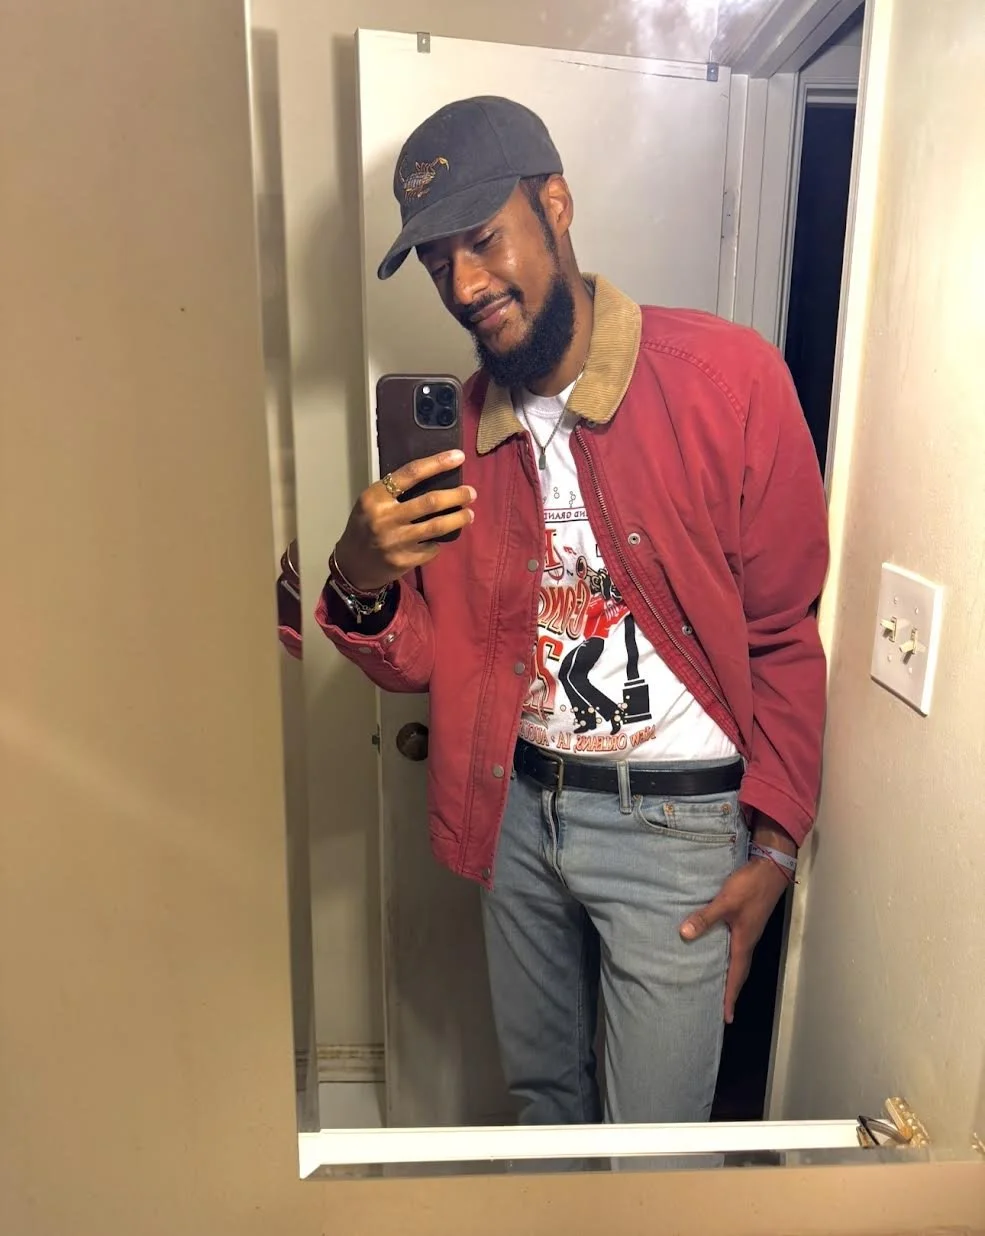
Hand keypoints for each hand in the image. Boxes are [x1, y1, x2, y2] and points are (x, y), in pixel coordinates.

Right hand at [334, 451, 474, 591]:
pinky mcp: (403, 561)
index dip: (437, 463)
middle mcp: (385, 518)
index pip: (410, 473)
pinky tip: (441, 539)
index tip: (458, 457)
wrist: (353, 565)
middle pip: (430, 501)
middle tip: (471, 493)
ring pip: (437, 526)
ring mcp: (395, 541)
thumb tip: (436, 478)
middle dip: (457, 496)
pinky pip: (431, 548)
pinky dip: (439, 542)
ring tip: (470, 514)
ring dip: (459, 518)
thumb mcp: (372, 503)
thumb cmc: (366, 527)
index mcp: (375, 497)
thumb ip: (396, 492)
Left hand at [679, 857, 789, 1023]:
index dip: (730, 997)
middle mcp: (747, 940)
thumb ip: (705, 918)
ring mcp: (748, 930)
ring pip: (738, 959)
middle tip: (722, 1008)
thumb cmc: (750, 887)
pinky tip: (717, 951)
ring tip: (718, 985)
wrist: (771, 868)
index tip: (726, 1018)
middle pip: (739, 971)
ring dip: (730, 973)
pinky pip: (736, 946)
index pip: (736, 976)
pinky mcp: (746, 920)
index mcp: (743, 942)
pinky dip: (728, 956)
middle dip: (731, 990)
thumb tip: (684, 935)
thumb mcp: (725, 901)